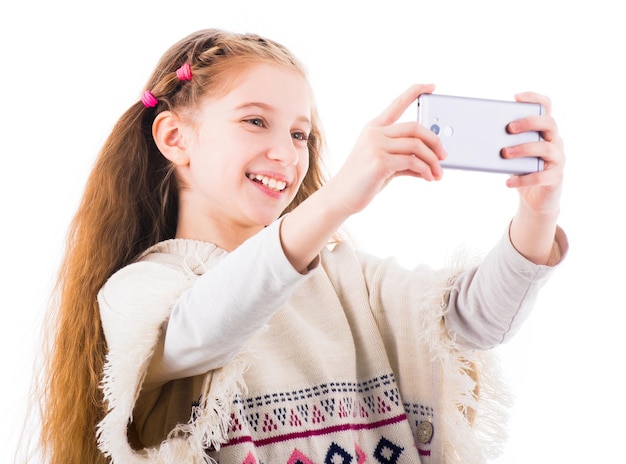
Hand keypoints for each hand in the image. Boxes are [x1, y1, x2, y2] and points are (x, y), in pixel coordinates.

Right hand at [330, 83, 446, 215]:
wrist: (341, 197)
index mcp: (374, 128)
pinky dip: (425, 170)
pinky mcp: (380, 162)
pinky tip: (428, 178)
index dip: (415, 92)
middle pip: (416, 127)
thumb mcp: (384, 164)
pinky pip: (413, 162)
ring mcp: (376, 146)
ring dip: (433, 161)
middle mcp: (375, 133)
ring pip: (417, 146)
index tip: (431, 86)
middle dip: (435, 142)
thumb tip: (432, 162)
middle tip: (444, 156)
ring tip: (437, 173)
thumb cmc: (363, 181)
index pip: (397, 104)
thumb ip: (404, 158)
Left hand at [502, 92, 564, 216]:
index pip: (546, 107)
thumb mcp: (513, 153)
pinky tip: (508, 182)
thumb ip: (504, 143)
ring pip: (546, 147)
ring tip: (504, 154)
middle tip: (508, 128)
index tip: (516, 97)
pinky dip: (523, 179)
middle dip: (528, 122)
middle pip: (549, 123)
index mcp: (544, 131)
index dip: (534, 98)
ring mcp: (558, 159)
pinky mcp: (555, 178)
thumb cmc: (522, 169)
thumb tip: (478, 137)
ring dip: (523, 148)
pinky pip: (542, 176)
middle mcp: (555, 141)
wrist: (535, 197)